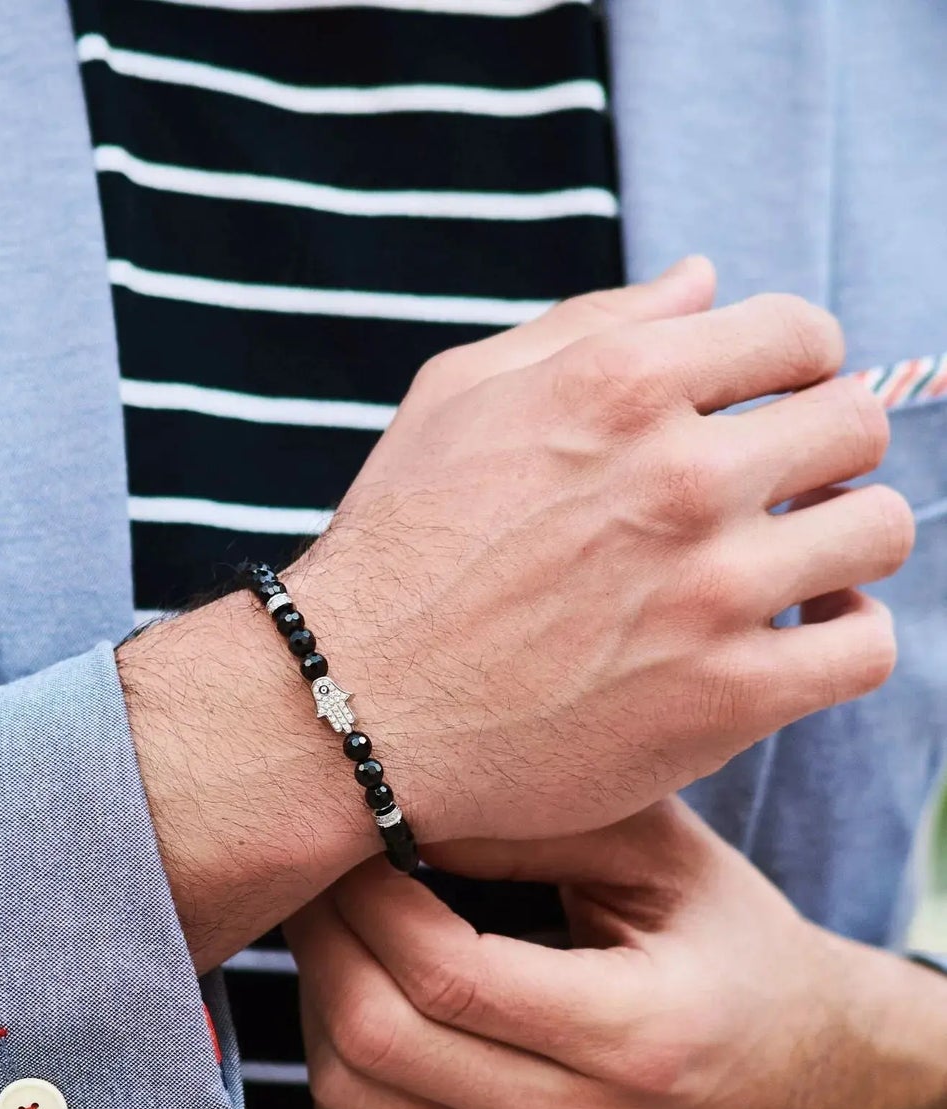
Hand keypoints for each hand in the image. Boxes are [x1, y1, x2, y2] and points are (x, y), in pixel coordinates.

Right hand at [122, 259, 908, 967]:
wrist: (350, 707)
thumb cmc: (395, 550)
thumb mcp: (456, 397)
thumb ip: (587, 324)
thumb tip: (703, 280)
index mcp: (620, 385)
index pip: (798, 333)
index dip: (799, 365)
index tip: (774, 406)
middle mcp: (679, 477)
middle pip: (855, 425)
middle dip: (827, 450)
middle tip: (780, 493)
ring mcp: (709, 592)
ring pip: (879, 531)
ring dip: (842, 542)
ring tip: (791, 568)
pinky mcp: (724, 698)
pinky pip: (864, 649)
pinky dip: (846, 637)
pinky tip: (796, 638)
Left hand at [285, 800, 946, 1108]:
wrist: (794, 1087)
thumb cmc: (727, 946)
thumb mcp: (663, 854)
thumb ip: (535, 823)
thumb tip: (396, 805)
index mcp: (641, 1037)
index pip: (448, 976)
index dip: (371, 898)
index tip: (354, 835)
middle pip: (378, 1039)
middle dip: (325, 936)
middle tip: (321, 869)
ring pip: (349, 1093)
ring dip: (317, 992)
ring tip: (337, 920)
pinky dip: (333, 1052)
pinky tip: (358, 984)